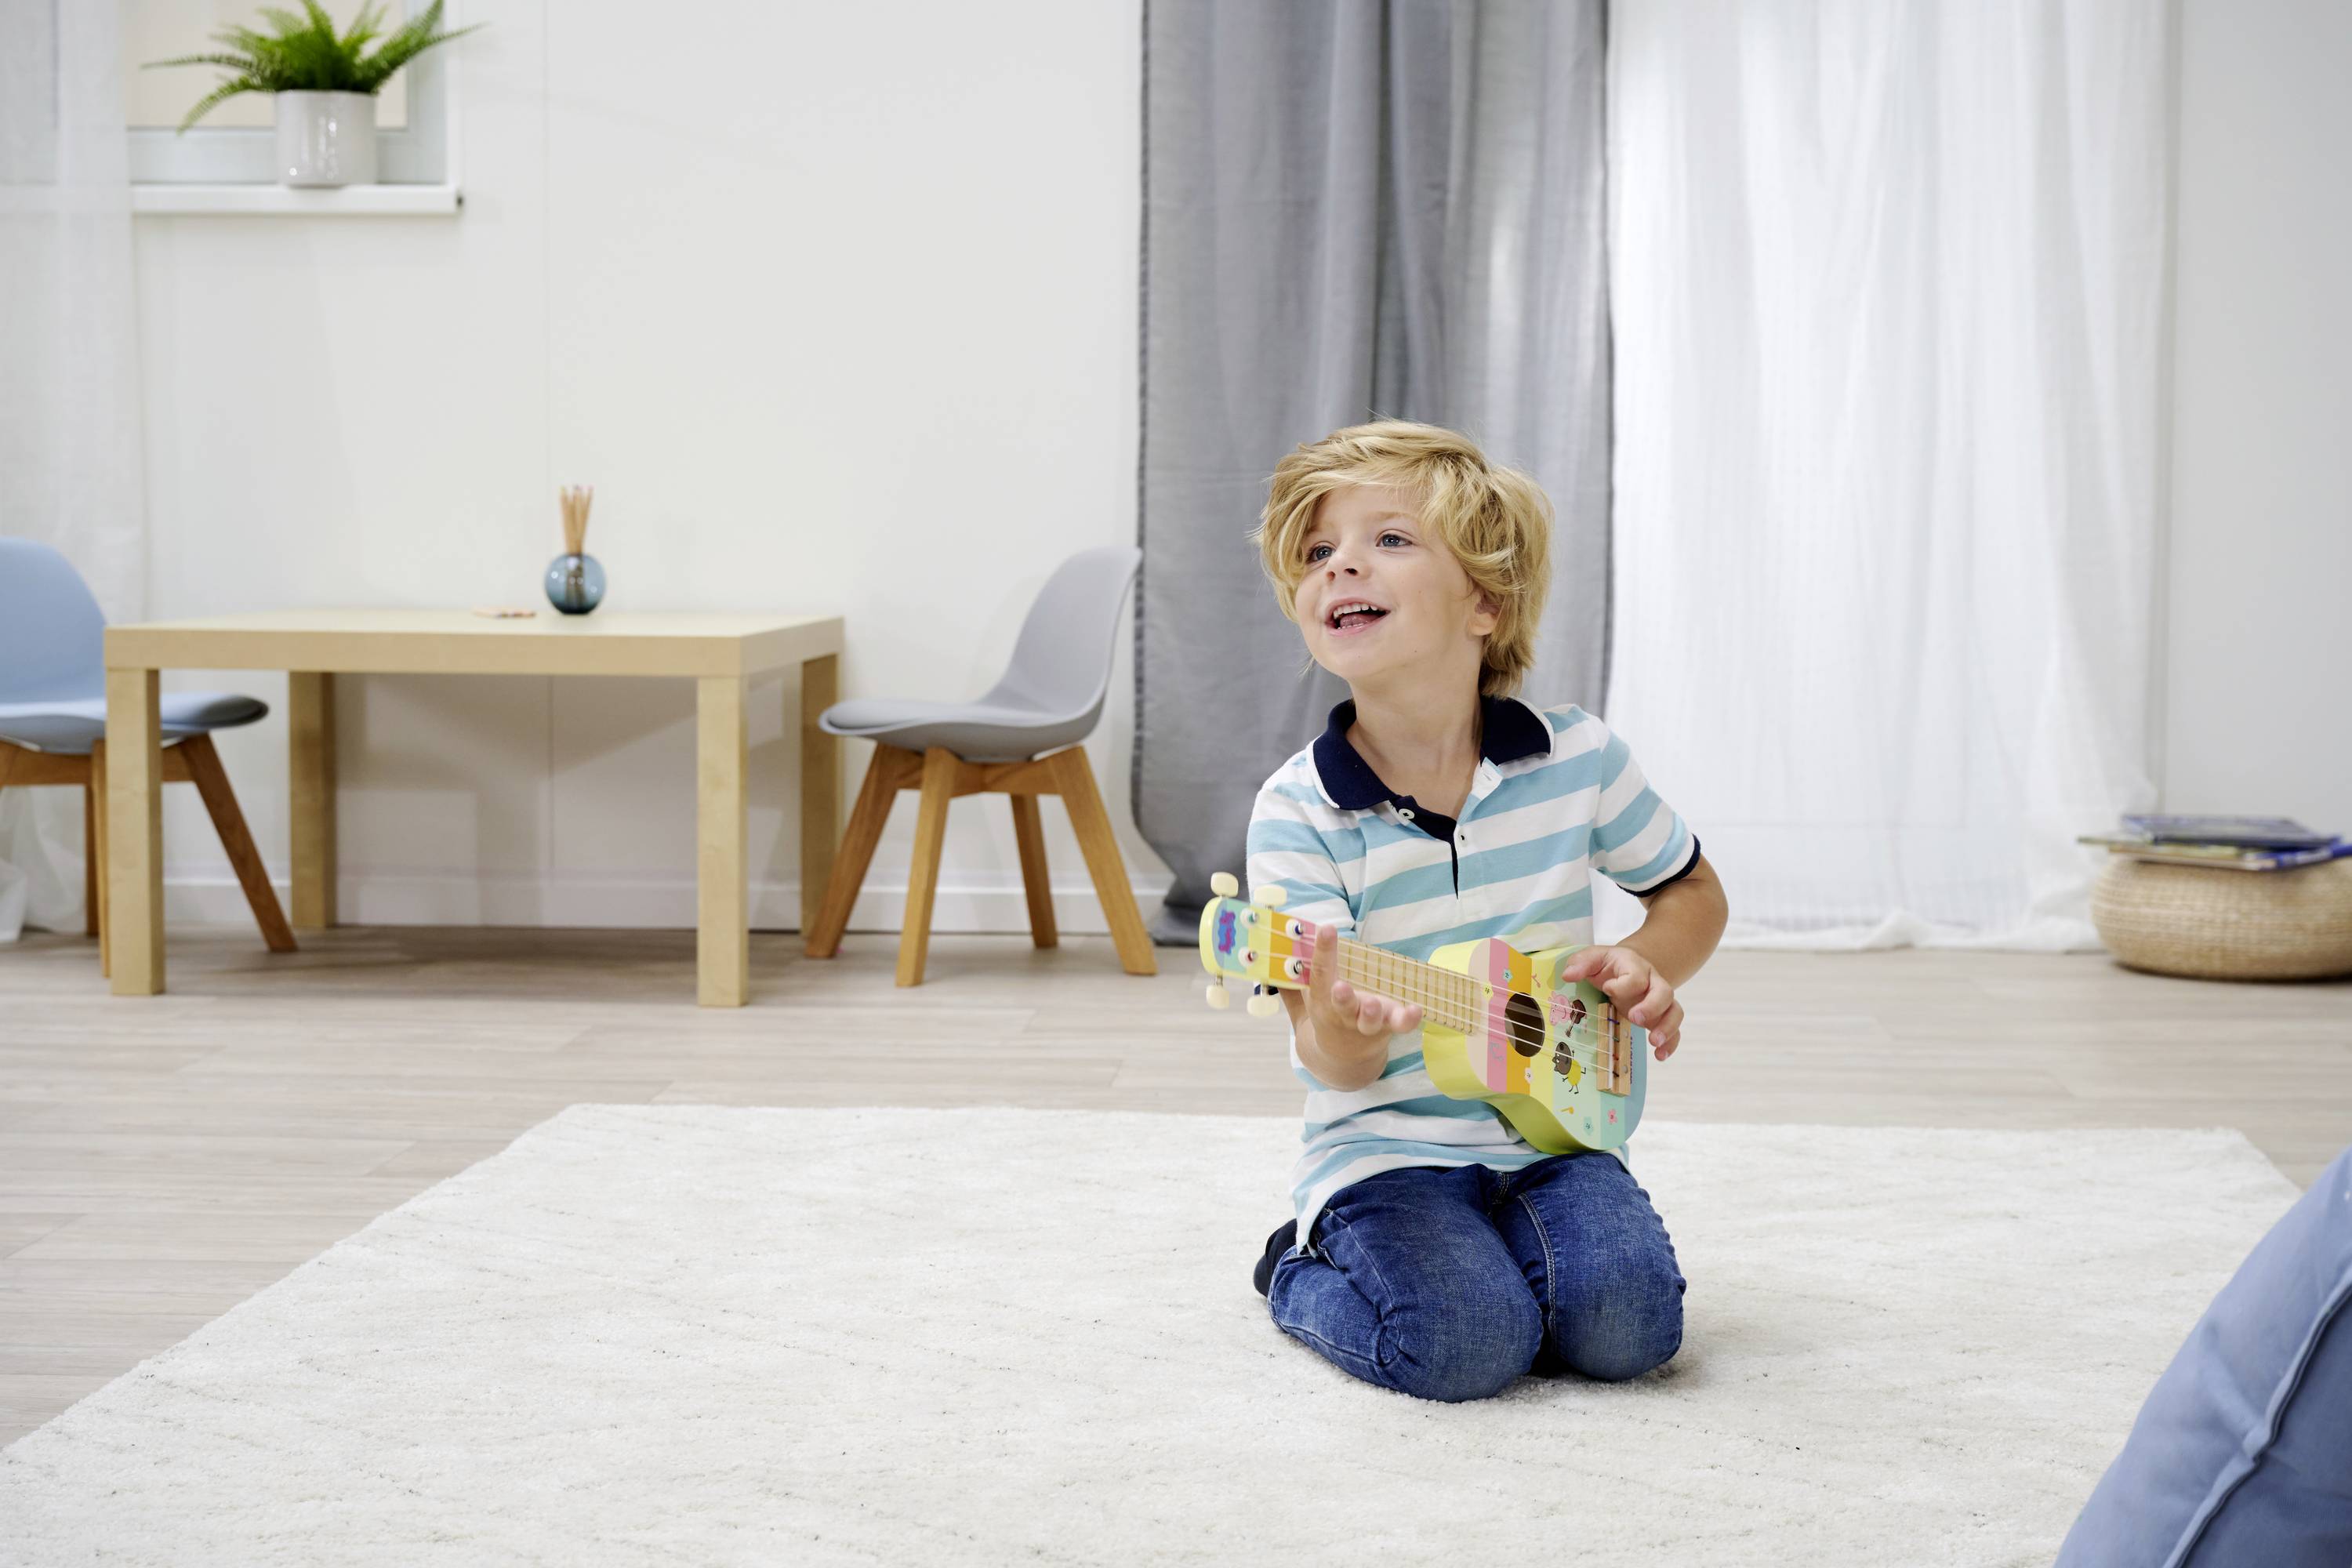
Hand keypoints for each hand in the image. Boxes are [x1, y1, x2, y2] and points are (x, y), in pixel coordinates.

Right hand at [1305, 921, 1421, 1050]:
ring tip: (1373, 1002)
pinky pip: (1400, 1025)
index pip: (1320, 974)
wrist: (1342, 1058)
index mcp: (1322, 1001)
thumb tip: (1284, 945)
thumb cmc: (1327, 1016)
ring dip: (1371, 1013)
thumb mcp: (1308, 999)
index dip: (1323, 951)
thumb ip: (1296, 980)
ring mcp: (1367, 1023)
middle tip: (1340, 987)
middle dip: (1342, 998)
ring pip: (1369, 1021)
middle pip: (1342, 1006)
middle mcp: (1344, 1014)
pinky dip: (1408, 1019)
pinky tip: (1416, 1009)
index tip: (1327, 928)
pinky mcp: (1388, 1027)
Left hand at [1555, 945, 1684, 1059]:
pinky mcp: (1660, 1017)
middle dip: (1652, 1007)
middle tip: (1635, 1018)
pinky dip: (1670, 1044)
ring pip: (1675, 1012)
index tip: (1606, 989)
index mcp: (1635, 966)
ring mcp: (1659, 1002)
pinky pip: (1675, 1030)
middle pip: (1665, 992)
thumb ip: (1580, 962)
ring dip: (1667, 1028)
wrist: (1625, 967)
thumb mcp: (1592, 958)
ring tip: (1654, 1042)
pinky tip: (1660, 1056)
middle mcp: (1653, 982)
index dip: (1623, 985)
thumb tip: (1568, 975)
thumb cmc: (1607, 965)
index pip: (1637, 976)